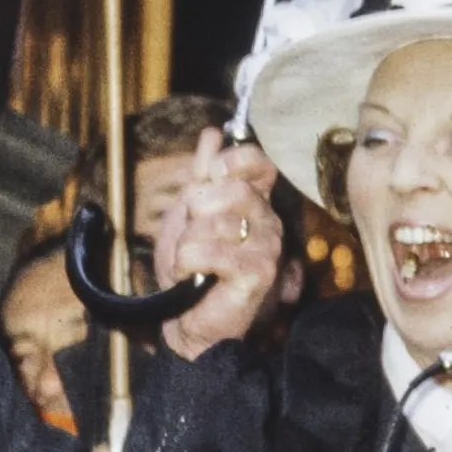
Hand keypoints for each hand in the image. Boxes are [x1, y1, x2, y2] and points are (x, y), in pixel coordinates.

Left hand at [148, 134, 283, 362]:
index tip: (208, 176)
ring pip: (216, 223)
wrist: (184, 316)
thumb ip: (200, 174)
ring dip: (187, 245)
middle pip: (235, 189)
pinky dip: (189, 264)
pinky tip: (196, 277)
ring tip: (192, 263)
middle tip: (192, 232)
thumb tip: (212, 134)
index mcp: (253, 200)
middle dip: (198, 209)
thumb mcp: (187, 213)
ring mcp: (267, 246)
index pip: (258, 162)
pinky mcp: (259, 272)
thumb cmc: (189, 266)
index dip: (231, 161)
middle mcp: (267, 220)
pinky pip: (212, 252)